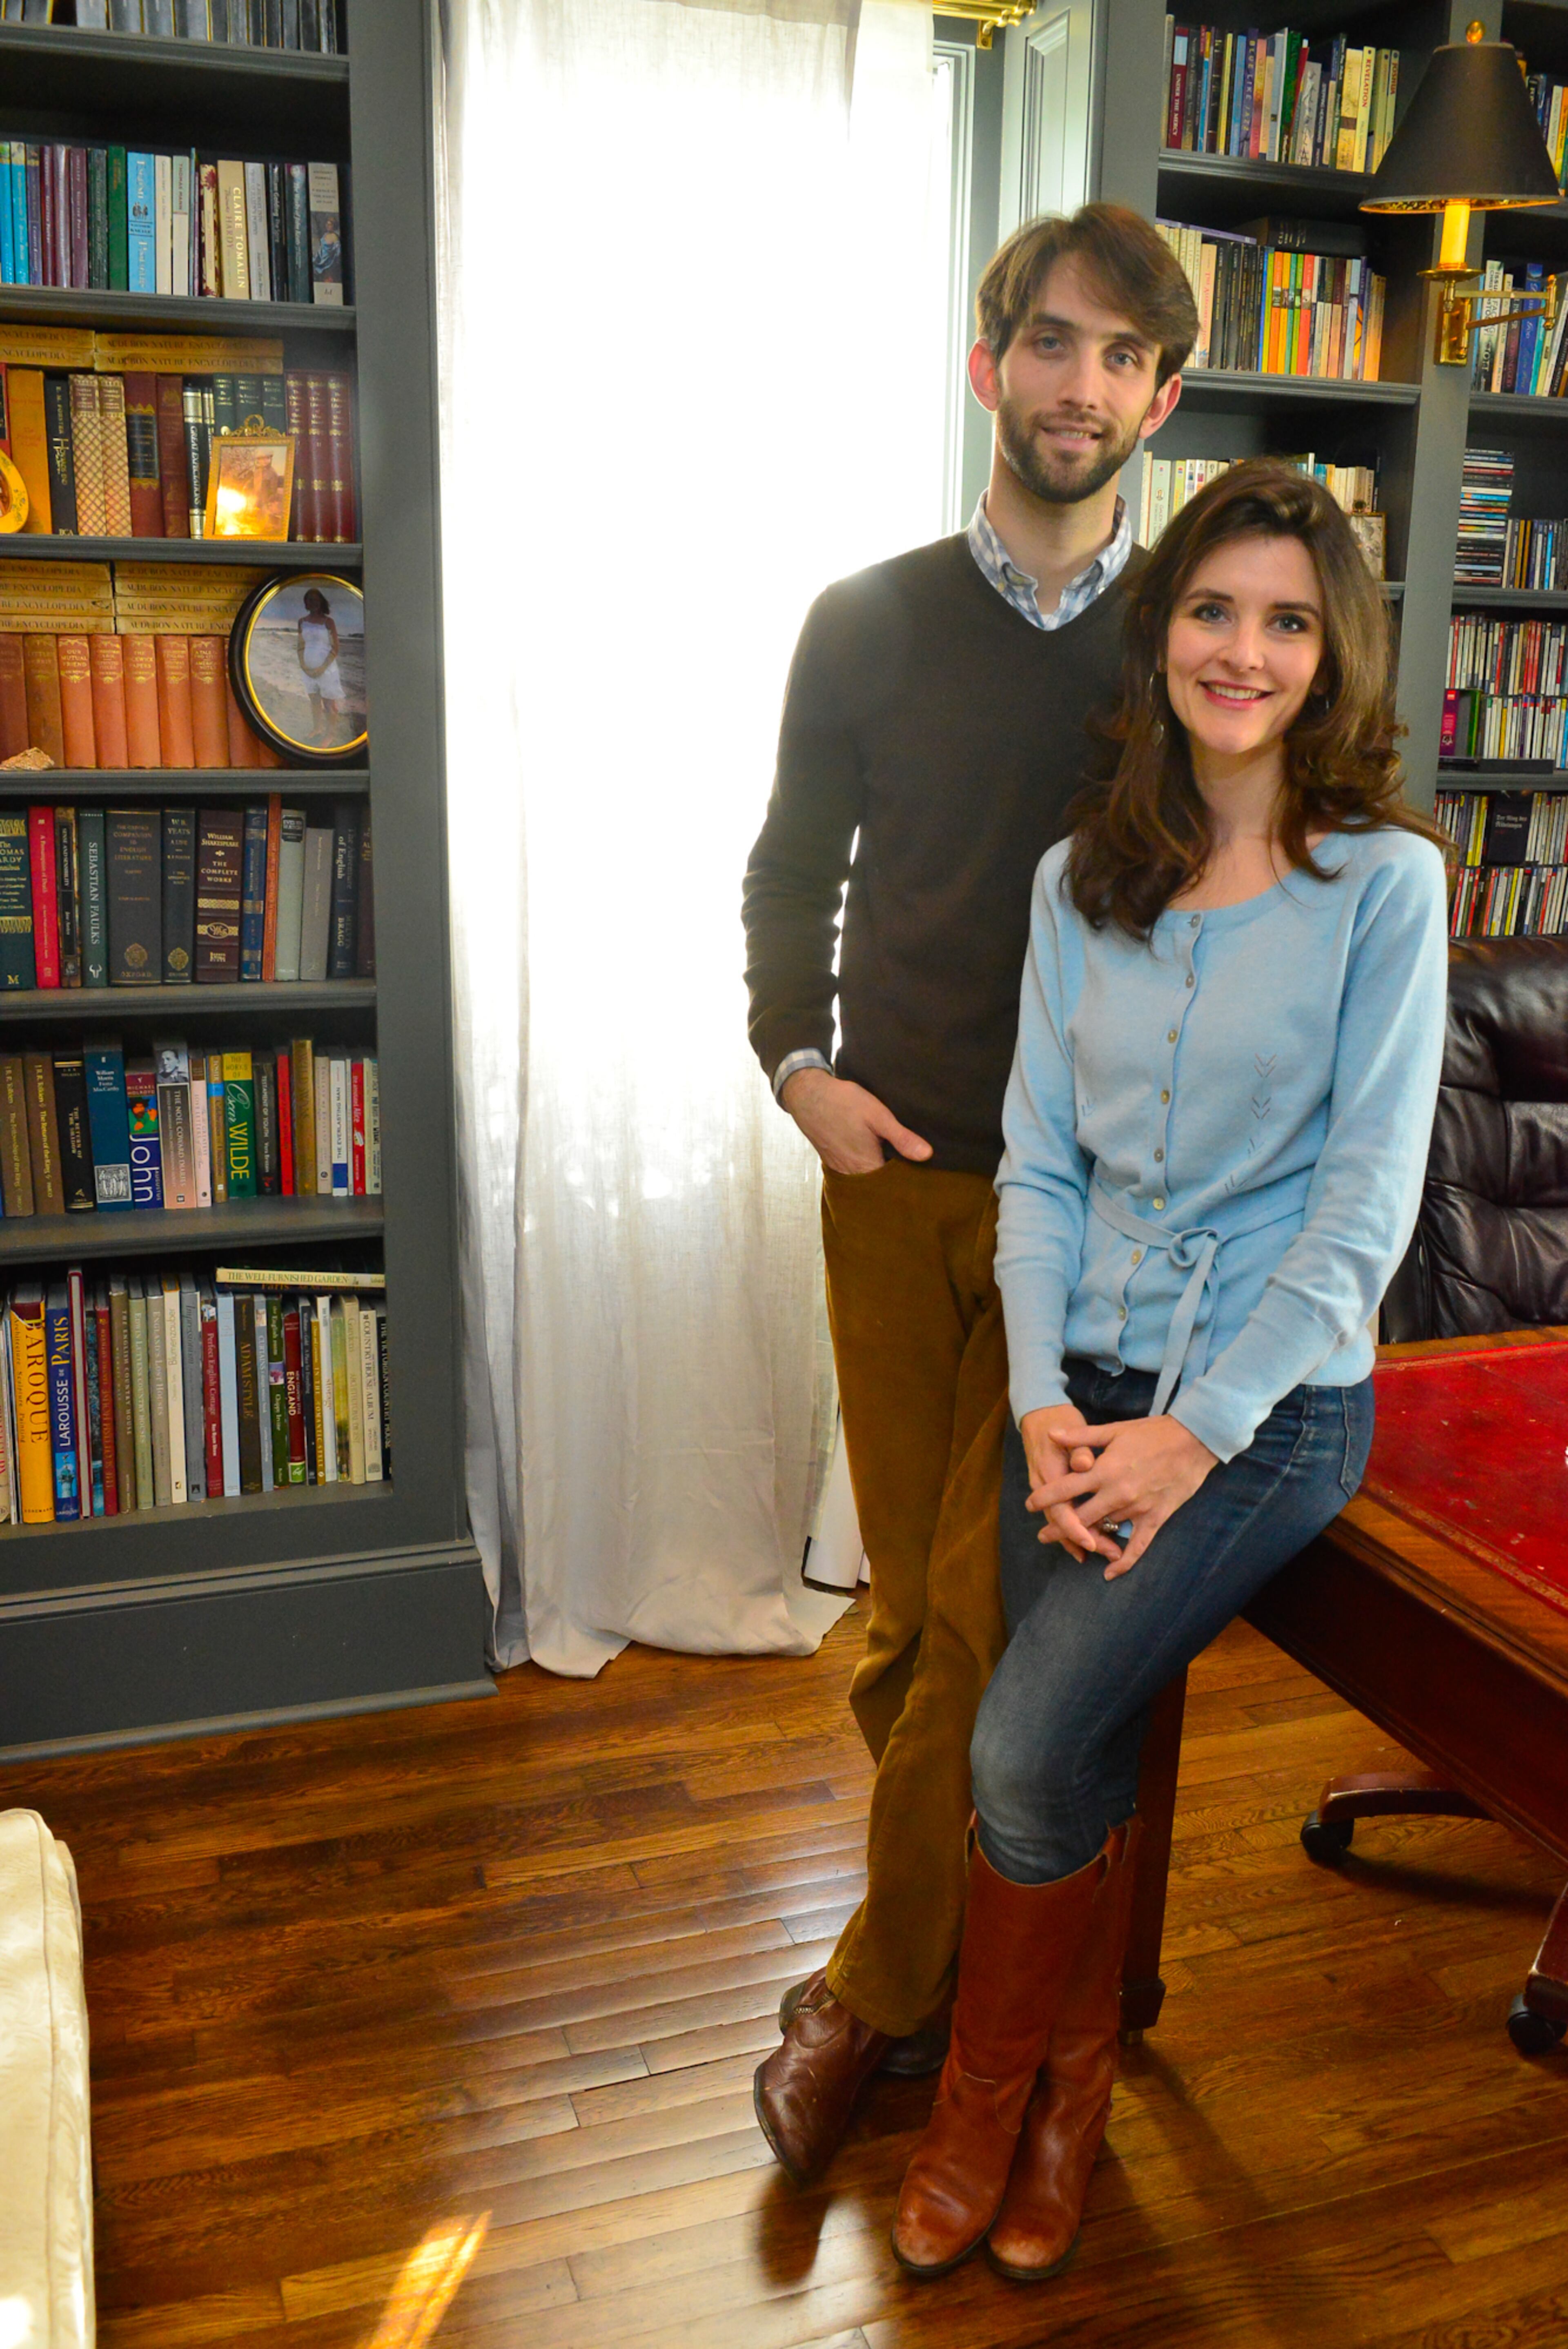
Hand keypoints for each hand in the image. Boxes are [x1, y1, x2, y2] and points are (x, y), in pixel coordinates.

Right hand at [781, 1068, 932, 1175]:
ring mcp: (840, 1168)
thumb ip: (902, 1138)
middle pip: (879, 1186)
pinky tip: (875, 1155)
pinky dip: (866, 1167)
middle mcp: (852, 1173)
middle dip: (894, 1180)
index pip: (892, 1186)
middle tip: (912, 1169)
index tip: (922, 1176)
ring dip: (879, 1174)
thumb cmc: (843, 1102)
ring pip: (866, 1179)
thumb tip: (927, 1155)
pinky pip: (854, 1172)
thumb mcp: (878, 1115)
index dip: (907, 1182)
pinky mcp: (833, 1161)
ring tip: (897, 1163)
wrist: (808, 1095)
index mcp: (866, 1165)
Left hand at [1031, 1413, 1218, 1579]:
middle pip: (1079, 1517)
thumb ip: (1081, 1437)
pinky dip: (1123, 1562)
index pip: (1066, 1489)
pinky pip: (1137, 1546)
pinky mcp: (1155, 1518)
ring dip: (1086, 1540)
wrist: (1193, 1440)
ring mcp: (1137, 1508)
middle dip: (1058, 1528)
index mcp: (1104, 1470)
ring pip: (1104, 1530)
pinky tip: (1109, 1573)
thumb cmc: (1152, 1432)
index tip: (1030, 1505)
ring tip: (1070, 1547)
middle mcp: (1117, 1493)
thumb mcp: (1114, 1430)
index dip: (1045, 1498)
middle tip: (1043, 1536)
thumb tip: (1051, 1434)